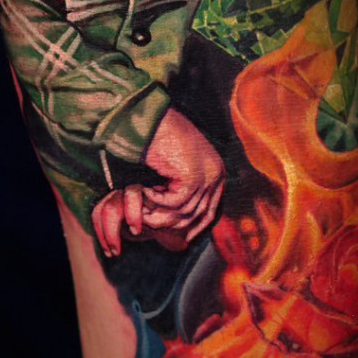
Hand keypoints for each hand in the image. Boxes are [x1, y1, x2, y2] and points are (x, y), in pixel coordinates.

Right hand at [91, 109, 223, 256]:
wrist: (147, 118)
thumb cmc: (156, 140)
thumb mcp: (176, 167)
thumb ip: (183, 190)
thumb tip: (184, 223)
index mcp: (216, 171)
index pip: (211, 212)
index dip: (193, 228)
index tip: (177, 240)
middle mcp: (216, 174)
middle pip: (197, 216)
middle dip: (172, 225)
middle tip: (148, 226)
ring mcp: (207, 175)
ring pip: (183, 213)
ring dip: (158, 213)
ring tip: (140, 209)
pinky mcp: (193, 177)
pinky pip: (172, 204)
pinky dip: (155, 201)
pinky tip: (141, 192)